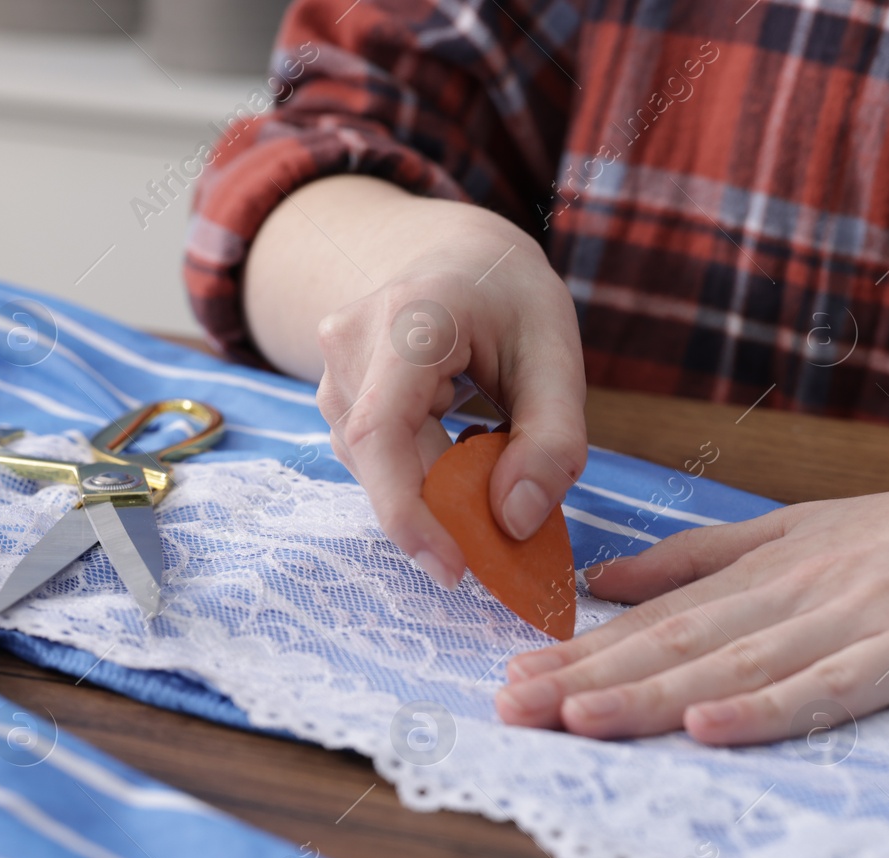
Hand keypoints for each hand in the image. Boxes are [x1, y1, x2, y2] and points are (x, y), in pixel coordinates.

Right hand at [312, 198, 585, 588]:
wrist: (458, 258)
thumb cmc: (512, 302)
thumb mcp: (557, 357)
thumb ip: (552, 442)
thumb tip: (515, 523)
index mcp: (409, 320)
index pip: (384, 434)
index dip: (409, 513)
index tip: (456, 569)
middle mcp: (349, 342)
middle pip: (381, 461)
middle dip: (443, 512)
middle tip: (509, 532)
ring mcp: (330, 370)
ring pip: (375, 468)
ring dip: (436, 488)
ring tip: (491, 447)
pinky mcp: (334, 397)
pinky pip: (374, 461)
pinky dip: (423, 475)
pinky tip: (460, 441)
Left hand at [494, 469, 888, 743]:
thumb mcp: (798, 533)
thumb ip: (703, 559)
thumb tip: (607, 581)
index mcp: (764, 570)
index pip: (660, 619)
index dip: (584, 652)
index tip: (511, 680)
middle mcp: (793, 594)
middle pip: (679, 642)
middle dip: (590, 677)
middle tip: (511, 708)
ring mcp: (851, 622)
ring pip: (736, 666)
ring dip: (653, 695)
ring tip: (576, 719)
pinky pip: (830, 687)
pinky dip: (767, 709)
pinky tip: (711, 727)